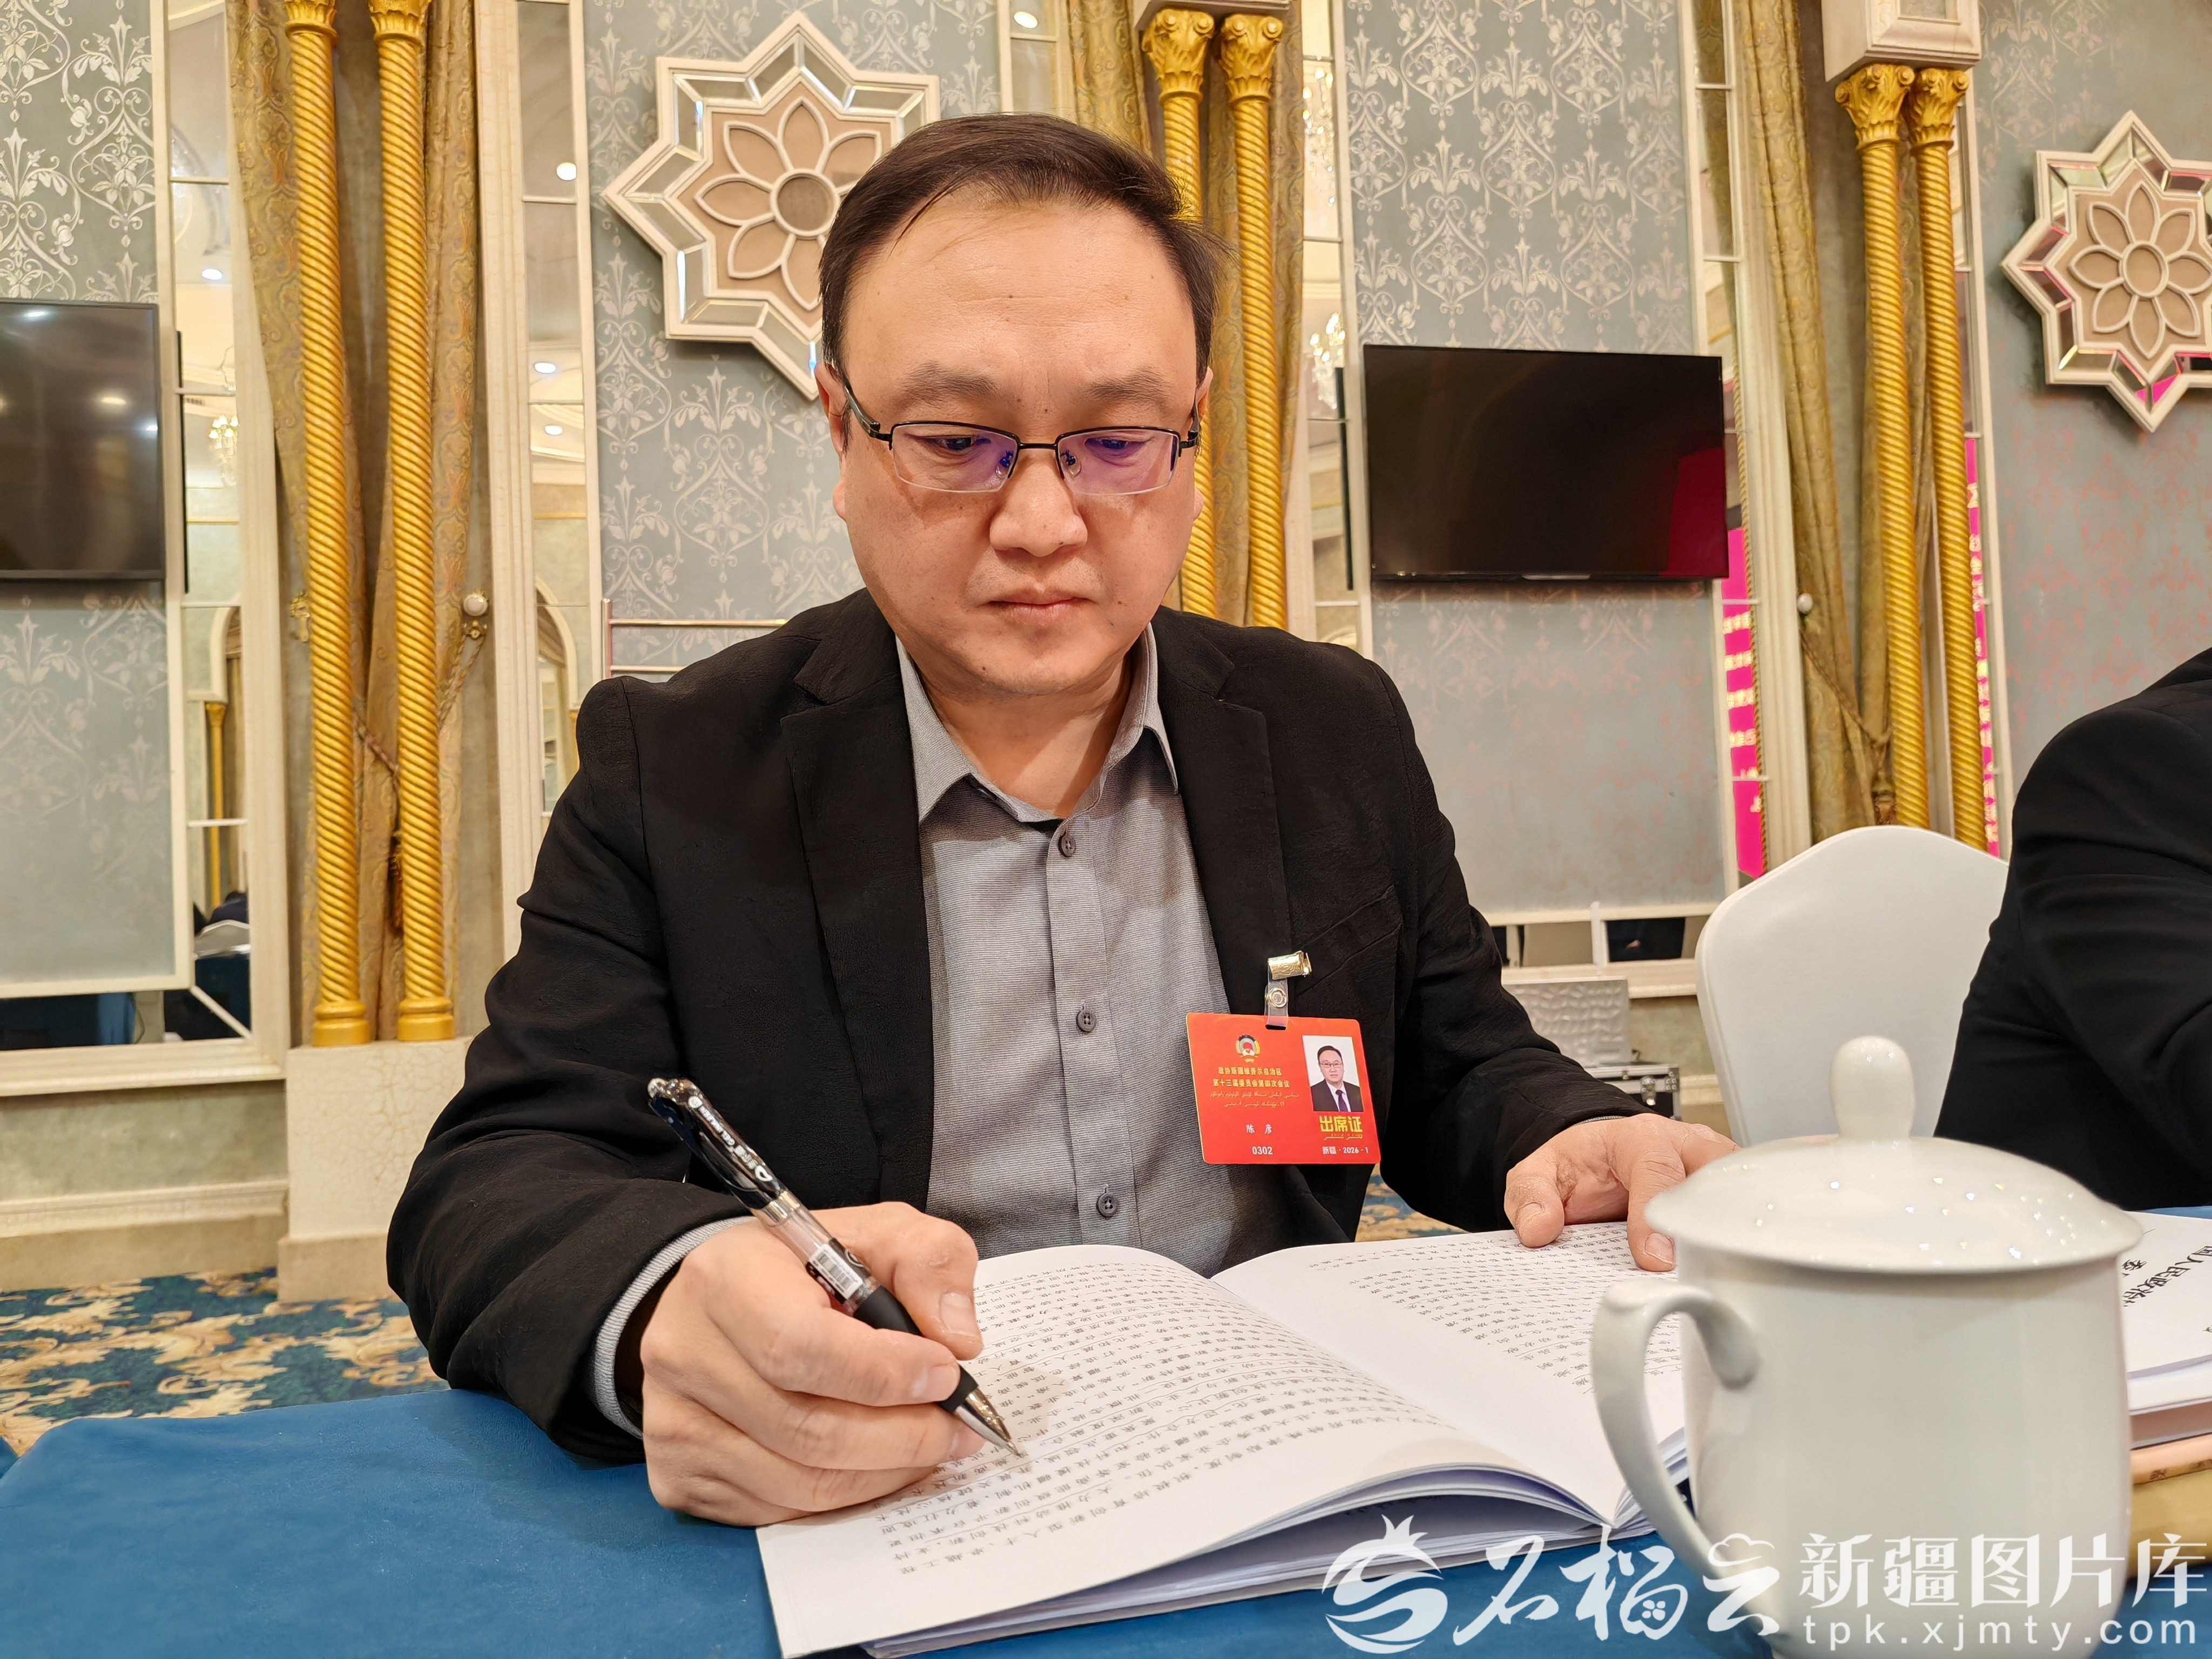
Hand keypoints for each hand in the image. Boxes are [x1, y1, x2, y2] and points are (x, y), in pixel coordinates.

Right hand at [637, 1202, 985, 1525]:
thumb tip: (957, 1338)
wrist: (718, 1304)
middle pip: (807, 1429)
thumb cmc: (803, 1270)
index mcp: (726, 1279)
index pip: (801, 1346)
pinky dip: (844, 1498)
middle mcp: (684, 1354)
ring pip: (799, 1483)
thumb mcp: (874, 1232)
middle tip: (958, 1428)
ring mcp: (673, 1424)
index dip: (884, 1373)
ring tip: (931, 1447)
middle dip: (903, 1436)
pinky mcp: (680, 1477)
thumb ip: (927, 1261)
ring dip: (884, 1474)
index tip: (946, 1374)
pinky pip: (778, 1511)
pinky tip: (879, 1467)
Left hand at [1504, 1116, 1735, 1270]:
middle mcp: (1685, 1144)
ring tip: (1721, 1275)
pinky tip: (1735, 1268)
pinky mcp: (1730, 1187)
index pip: (1657, 1171)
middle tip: (1696, 1271)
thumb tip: (1538, 1229)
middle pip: (1711, 1179)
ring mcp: (1714, 1164)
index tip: (1656, 1259)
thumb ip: (1530, 1196)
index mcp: (1639, 1137)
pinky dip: (1743, 1237)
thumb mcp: (1539, 1172)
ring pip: (1739, 1193)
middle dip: (1706, 1224)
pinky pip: (1747, 1209)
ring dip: (1731, 1232)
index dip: (1657, 1217)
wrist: (1602, 1154)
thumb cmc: (1581, 1164)